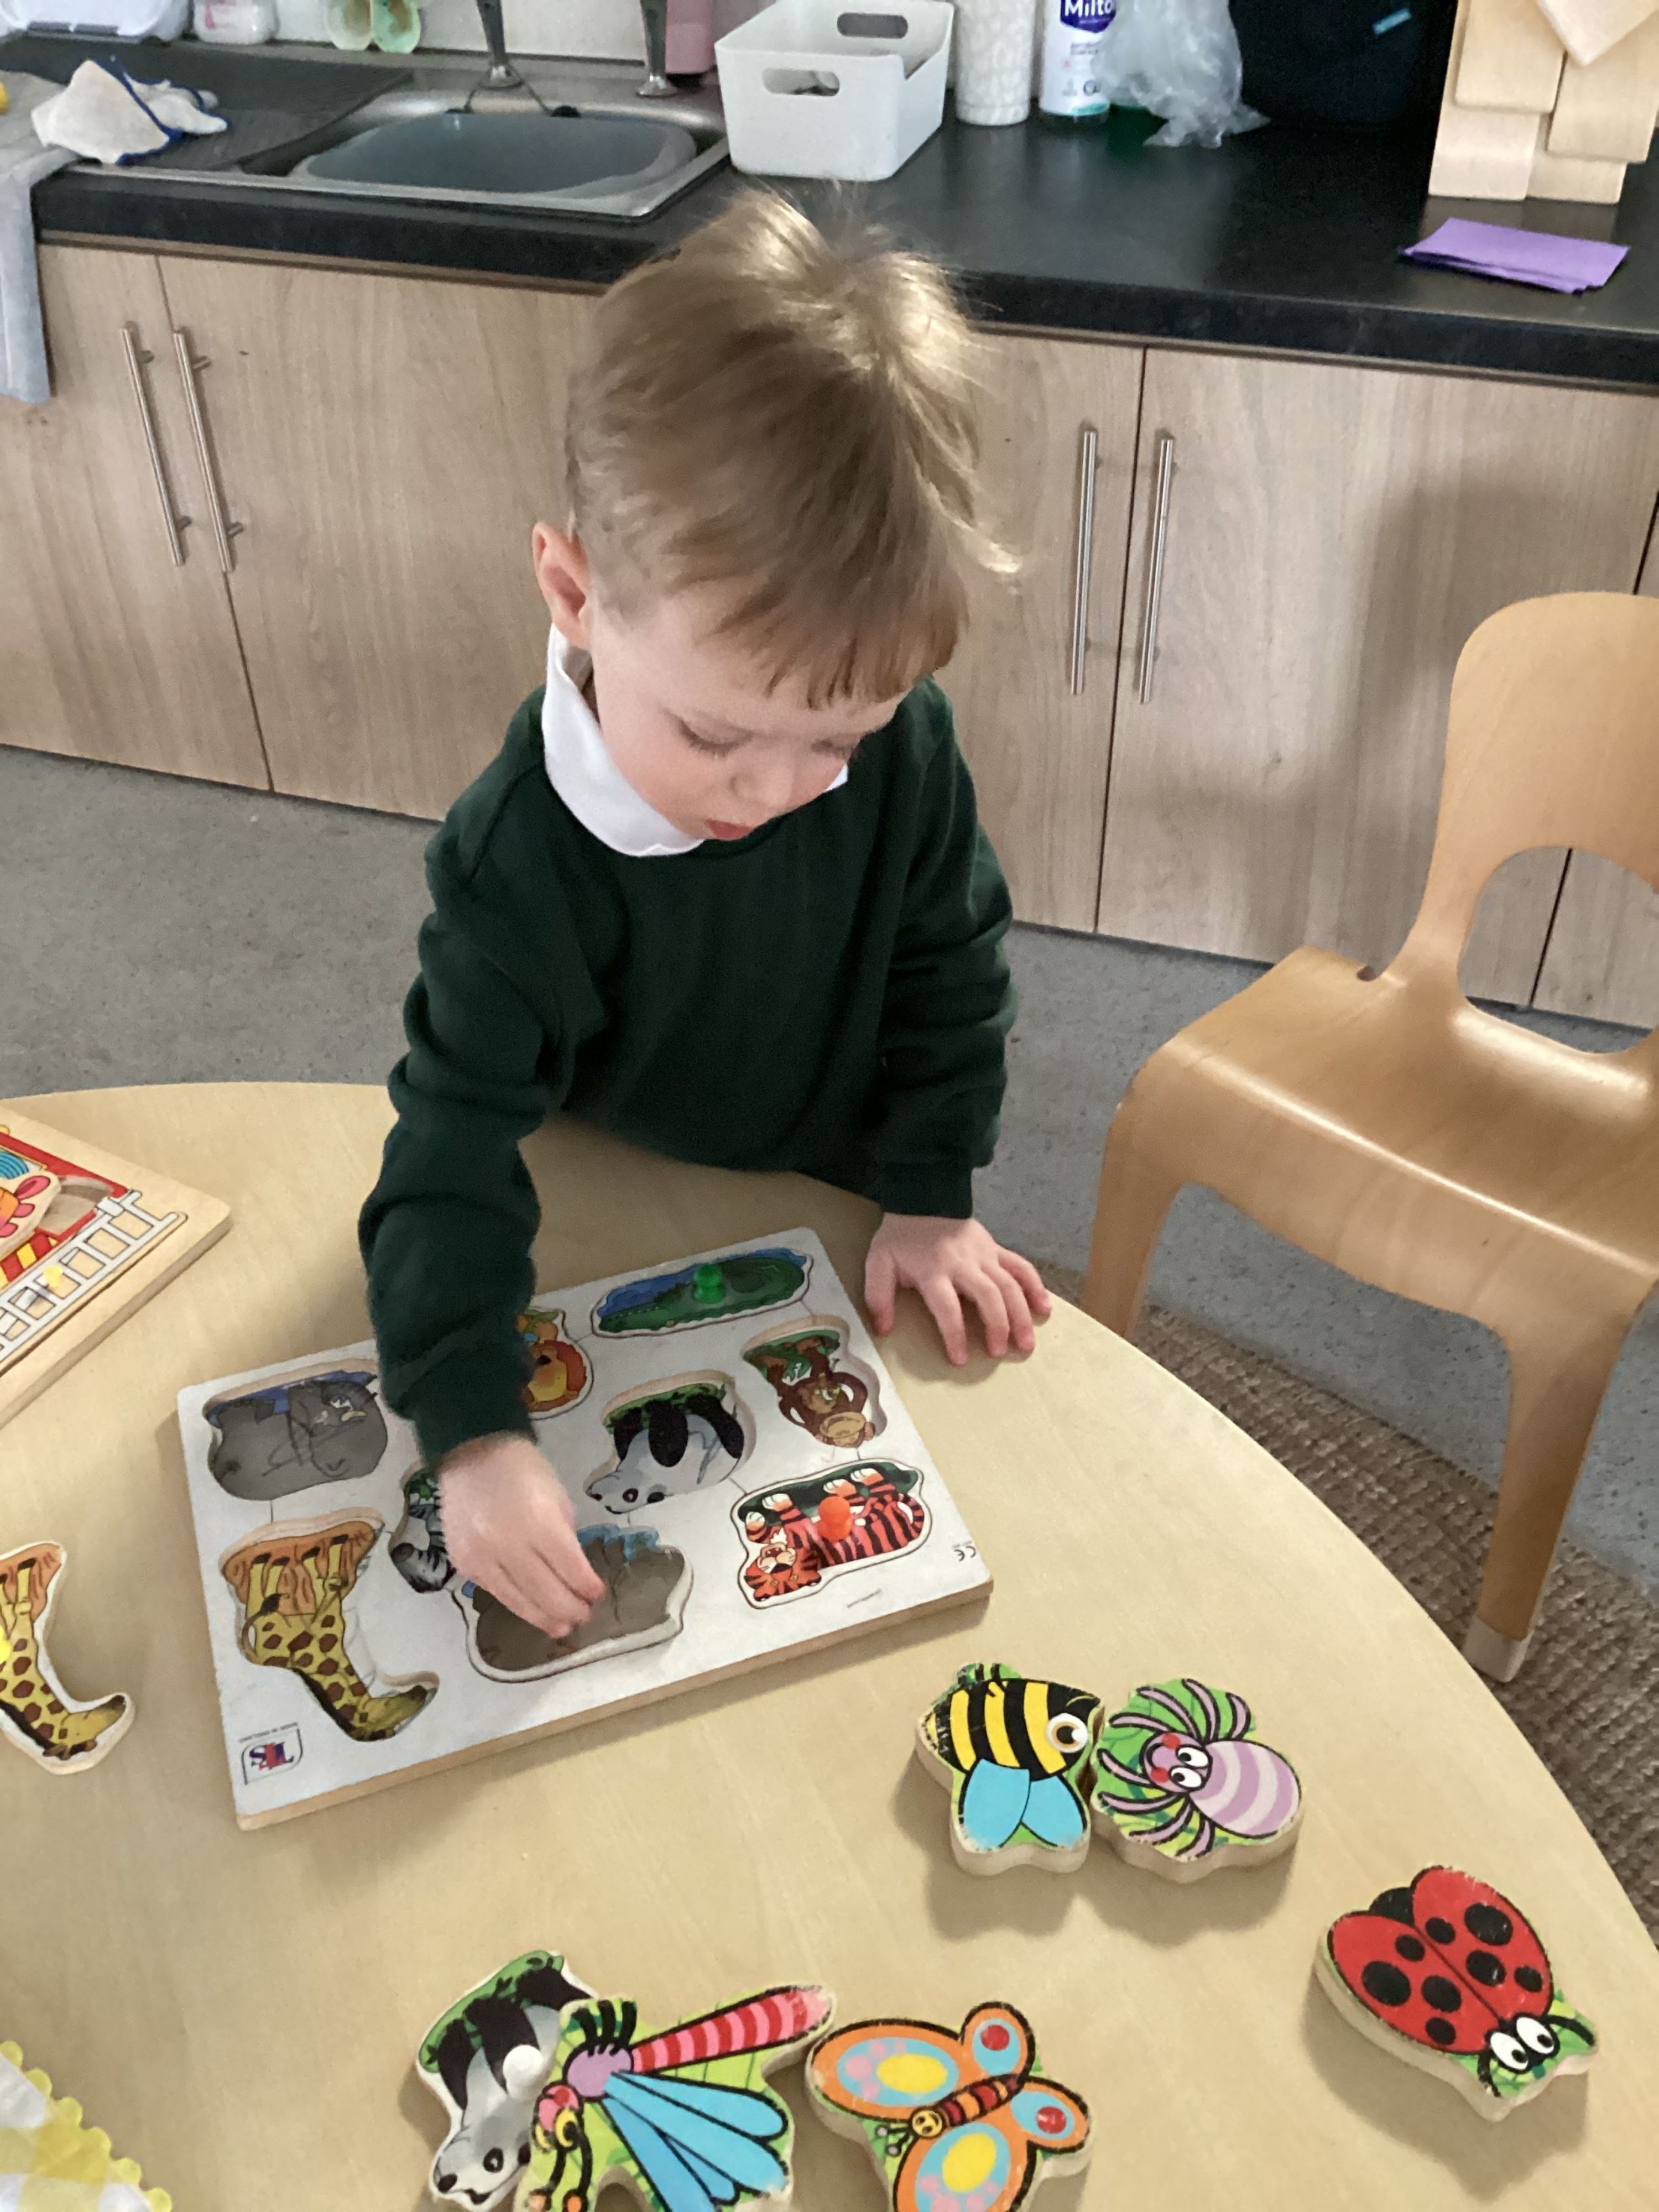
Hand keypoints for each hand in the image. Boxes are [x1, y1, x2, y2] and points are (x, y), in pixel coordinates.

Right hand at [439, 1434, 605, 1638]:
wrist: (471, 1453)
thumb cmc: (523, 1471)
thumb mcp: (557, 1498)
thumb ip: (565, 1539)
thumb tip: (575, 1575)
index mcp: (540, 1523)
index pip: (571, 1570)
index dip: (587, 1588)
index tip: (597, 1595)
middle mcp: (509, 1545)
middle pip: (546, 1593)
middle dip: (570, 1609)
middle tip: (583, 1618)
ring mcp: (482, 1558)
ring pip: (518, 1602)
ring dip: (543, 1618)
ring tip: (560, 1627)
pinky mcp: (463, 1564)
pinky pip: (494, 1593)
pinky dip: (515, 1603)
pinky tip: (530, 1609)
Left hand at [864, 1214, 1050, 1365]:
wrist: (924, 1199)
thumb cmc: (902, 1237)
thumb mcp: (879, 1263)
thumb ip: (878, 1296)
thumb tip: (883, 1329)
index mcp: (933, 1271)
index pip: (947, 1306)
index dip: (954, 1333)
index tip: (960, 1358)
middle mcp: (963, 1264)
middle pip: (988, 1296)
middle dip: (997, 1326)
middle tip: (998, 1352)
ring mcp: (984, 1256)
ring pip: (1010, 1285)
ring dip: (1021, 1315)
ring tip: (1026, 1343)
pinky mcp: (996, 1249)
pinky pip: (1021, 1267)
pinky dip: (1035, 1287)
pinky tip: (1043, 1308)